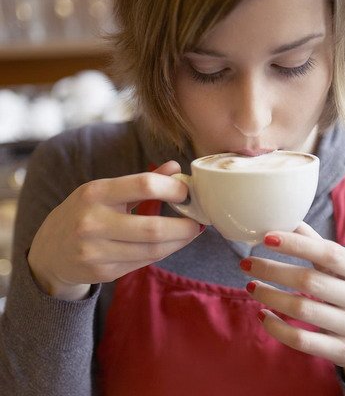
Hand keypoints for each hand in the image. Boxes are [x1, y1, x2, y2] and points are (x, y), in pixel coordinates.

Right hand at [28, 161, 200, 300]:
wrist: (49, 251)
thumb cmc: (83, 212)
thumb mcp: (104, 190)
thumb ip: (141, 180)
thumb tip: (176, 167)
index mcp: (95, 192)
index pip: (144, 185)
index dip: (173, 189)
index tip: (186, 192)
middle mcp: (93, 222)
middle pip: (153, 227)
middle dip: (185, 226)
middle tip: (198, 221)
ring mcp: (95, 251)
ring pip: (153, 250)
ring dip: (179, 242)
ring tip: (190, 232)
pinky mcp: (102, 273)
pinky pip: (143, 263)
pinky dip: (162, 252)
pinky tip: (169, 244)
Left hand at [240, 222, 344, 386]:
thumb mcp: (341, 265)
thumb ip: (315, 243)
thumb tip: (286, 216)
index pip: (328, 253)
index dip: (296, 244)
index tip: (266, 237)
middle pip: (309, 281)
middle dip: (271, 270)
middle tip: (245, 263)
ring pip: (302, 309)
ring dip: (269, 296)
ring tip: (250, 286)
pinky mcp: (343, 351)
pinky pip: (302, 340)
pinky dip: (276, 328)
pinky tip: (262, 314)